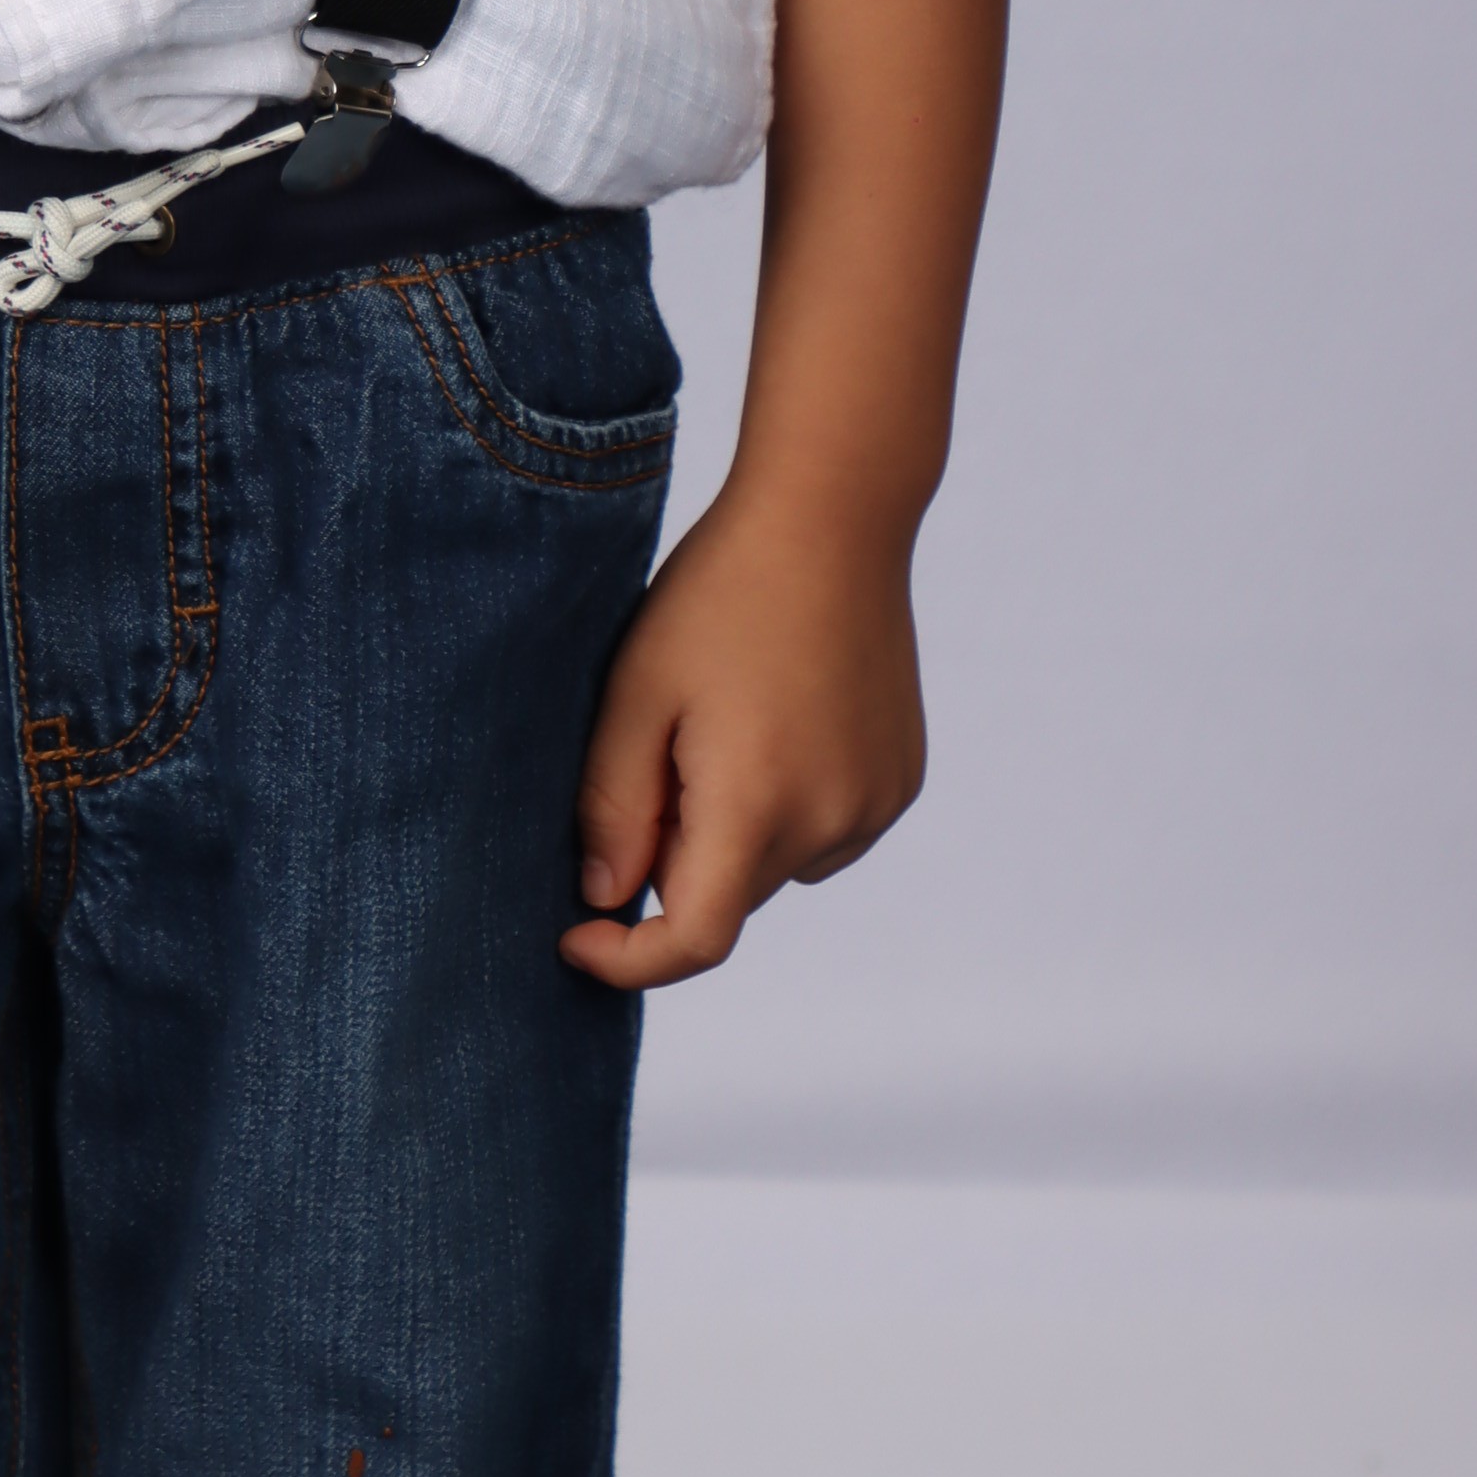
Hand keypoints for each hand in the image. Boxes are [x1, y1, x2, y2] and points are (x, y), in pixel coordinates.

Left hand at [559, 490, 926, 987]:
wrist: (833, 515)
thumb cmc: (721, 592)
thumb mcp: (638, 689)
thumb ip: (614, 805)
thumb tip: (607, 897)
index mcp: (757, 803)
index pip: (694, 940)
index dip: (629, 960)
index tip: (576, 935)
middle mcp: (830, 821)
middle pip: (729, 894)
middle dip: (677, 856)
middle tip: (657, 752)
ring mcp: (875, 803)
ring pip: (775, 863)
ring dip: (735, 830)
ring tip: (724, 718)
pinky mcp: (899, 780)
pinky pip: (825, 829)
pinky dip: (788, 805)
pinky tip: (776, 716)